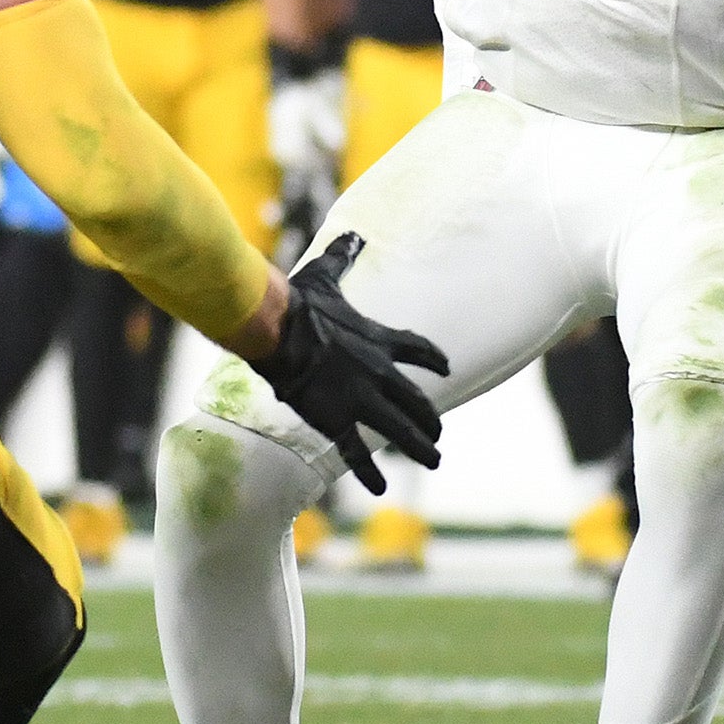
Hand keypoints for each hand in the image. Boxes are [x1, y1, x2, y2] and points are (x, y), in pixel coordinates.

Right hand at [250, 233, 447, 494]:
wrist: (277, 330)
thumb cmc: (298, 301)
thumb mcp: (325, 276)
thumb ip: (342, 258)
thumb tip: (353, 235)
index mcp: (378, 339)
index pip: (417, 349)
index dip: (434, 359)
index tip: (445, 368)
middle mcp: (377, 372)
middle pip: (416, 401)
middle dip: (430, 420)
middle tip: (438, 435)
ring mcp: (359, 398)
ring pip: (399, 429)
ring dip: (419, 447)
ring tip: (433, 460)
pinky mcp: (335, 419)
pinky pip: (357, 451)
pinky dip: (369, 471)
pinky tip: (379, 487)